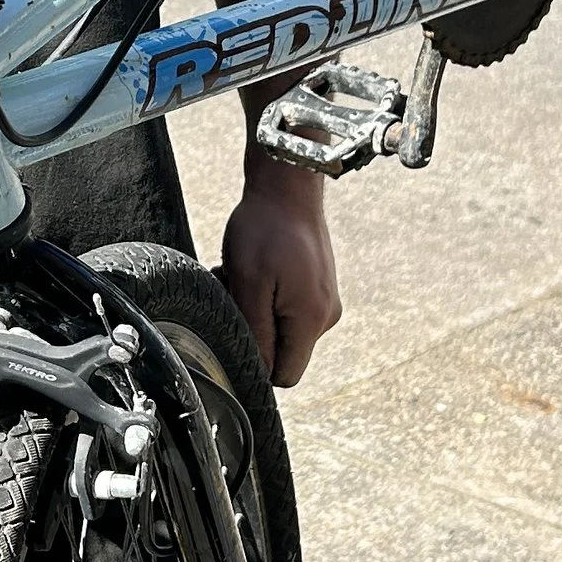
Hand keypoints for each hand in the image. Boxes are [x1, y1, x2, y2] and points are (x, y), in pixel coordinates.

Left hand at [219, 157, 342, 388]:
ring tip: (243, 274)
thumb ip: (256, 333)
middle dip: (253, 328)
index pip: (284, 376)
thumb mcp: (248, 283)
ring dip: (256, 309)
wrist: (287, 185)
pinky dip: (267, 296)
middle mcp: (327, 317)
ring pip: (282, 329)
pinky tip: (256, 270)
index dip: (255, 360)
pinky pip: (288, 309)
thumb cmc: (264, 229)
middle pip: (282, 352)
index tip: (237, 323)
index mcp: (312, 321)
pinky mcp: (318, 289)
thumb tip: (261, 374)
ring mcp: (325, 302)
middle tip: (235, 290)